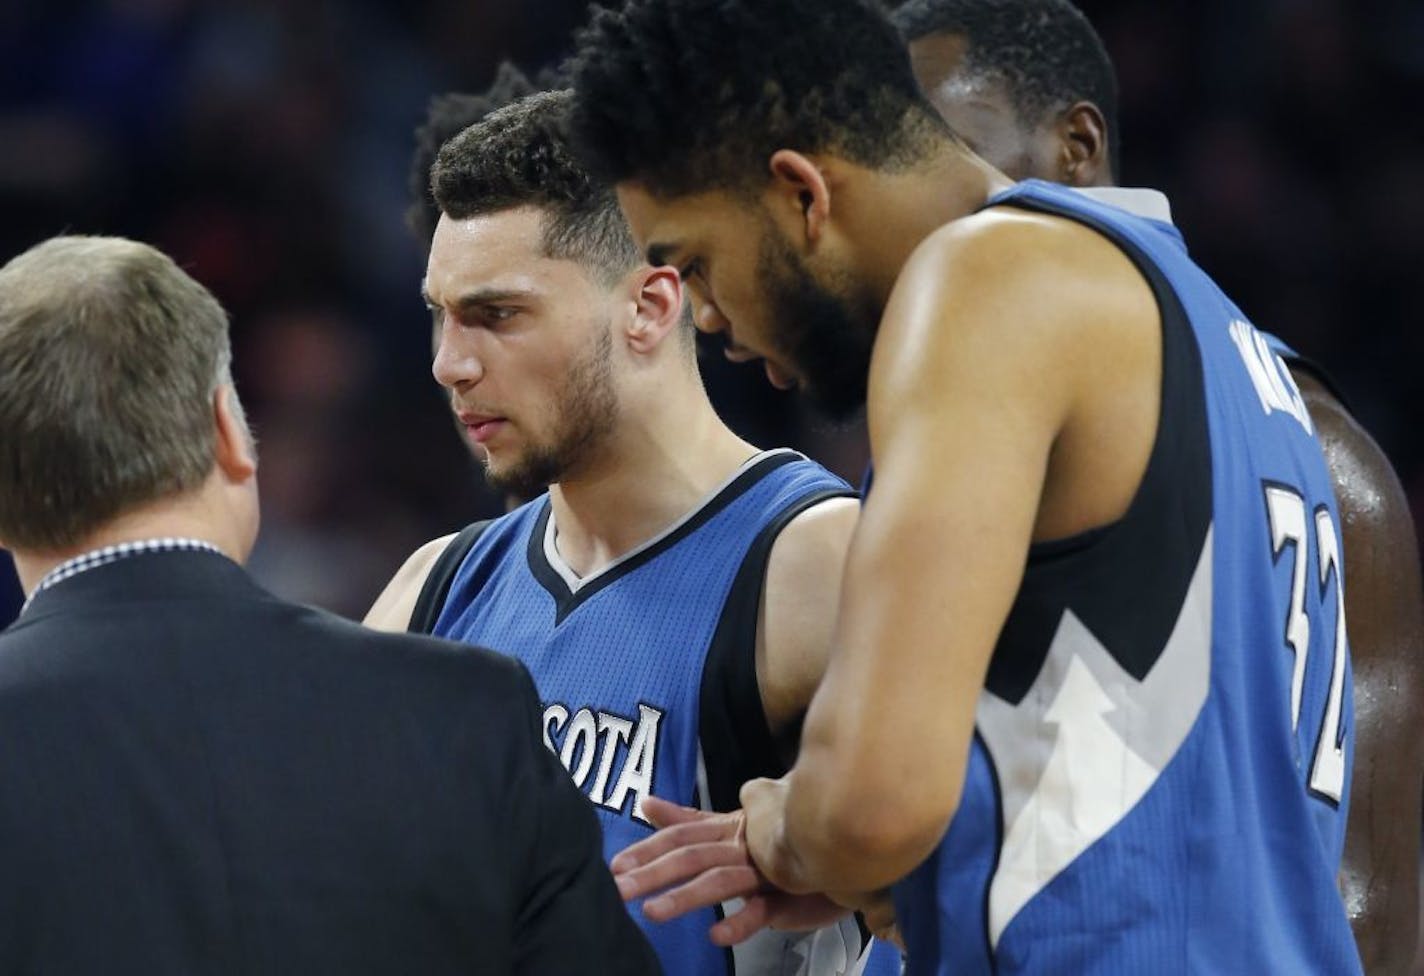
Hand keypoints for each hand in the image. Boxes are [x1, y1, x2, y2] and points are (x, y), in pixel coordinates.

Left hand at [610, 795, 851, 945]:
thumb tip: (646, 802)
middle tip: (618, 889)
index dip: (647, 849)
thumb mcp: (730, 827)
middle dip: (652, 872)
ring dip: (685, 896)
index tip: (615, 866)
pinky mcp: (788, 896)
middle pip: (690, 855)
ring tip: (652, 913)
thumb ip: (688, 819)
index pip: (680, 835)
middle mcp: (741, 845)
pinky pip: (763, 909)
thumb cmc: (777, 839)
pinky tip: (717, 935)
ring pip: (720, 880)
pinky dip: (740, 922)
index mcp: (727, 829)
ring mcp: (764, 870)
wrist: (839, 843)